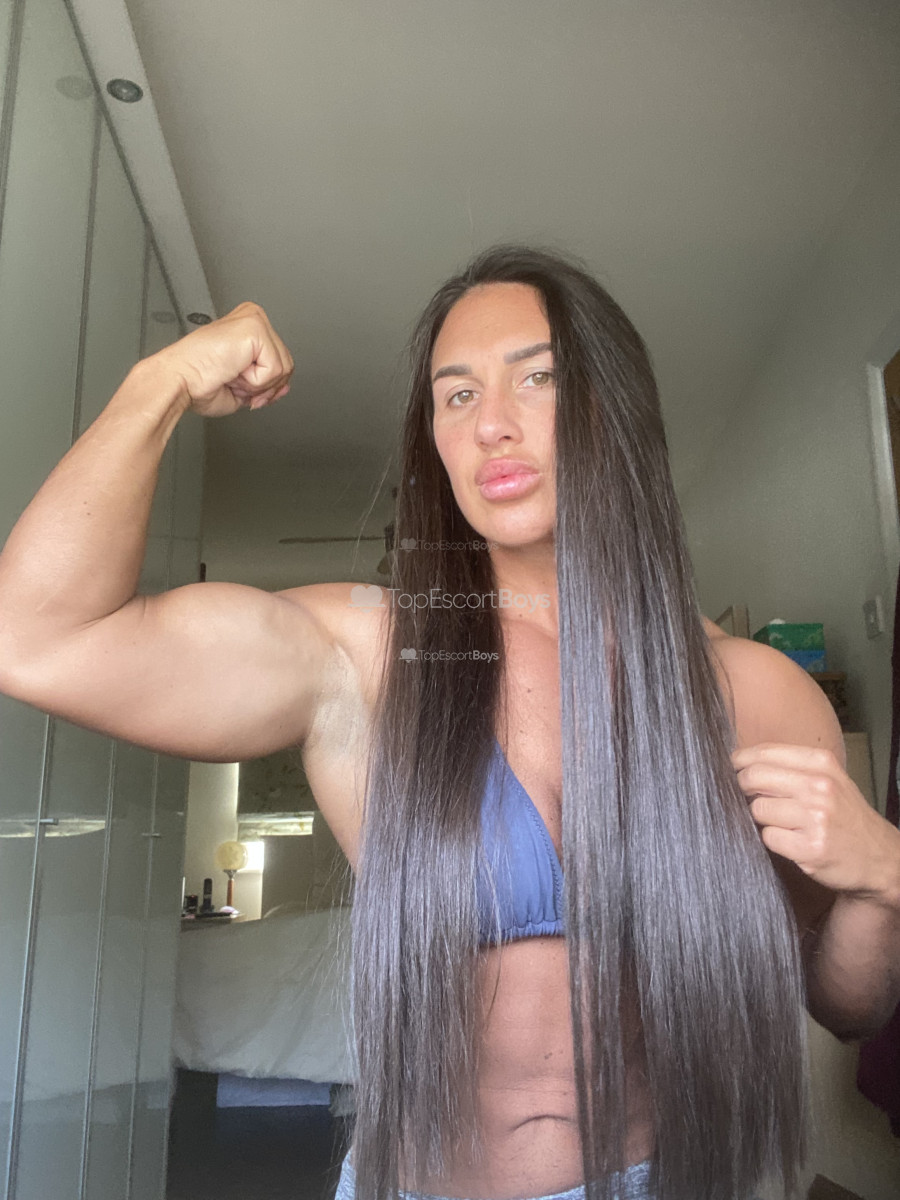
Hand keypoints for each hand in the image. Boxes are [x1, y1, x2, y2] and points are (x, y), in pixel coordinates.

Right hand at [147, 301, 293, 417]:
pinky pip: (274, 369)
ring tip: (231, 374)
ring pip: (283, 368)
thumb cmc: (199, 382)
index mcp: (249, 327)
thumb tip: (285, 387)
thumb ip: (267, 383)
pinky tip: (233, 370)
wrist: (180, 381)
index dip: (268, 386)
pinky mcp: (255, 328)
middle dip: (264, 388)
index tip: (242, 389)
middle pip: (286, 365)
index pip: (280, 361)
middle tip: (234, 383)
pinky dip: (254, 381)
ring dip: (257, 385)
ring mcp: (255, 320)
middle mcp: (253, 318)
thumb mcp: (243, 385)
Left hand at [731, 742, 899, 900]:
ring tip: (783, 823)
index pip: (763, 752)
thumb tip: (740, 763)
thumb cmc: (844, 814)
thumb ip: (790, 767)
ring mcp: (816, 818)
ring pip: (758, 810)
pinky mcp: (810, 848)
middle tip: (749, 797)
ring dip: (762, 818)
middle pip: (753, 778)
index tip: (734, 769)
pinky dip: (773, 840)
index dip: (740, 761)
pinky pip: (768, 837)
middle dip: (743, 788)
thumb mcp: (828, 778)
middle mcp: (819, 786)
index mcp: (821, 763)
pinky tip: (791, 841)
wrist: (878, 856)